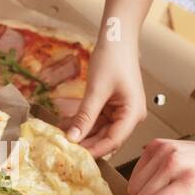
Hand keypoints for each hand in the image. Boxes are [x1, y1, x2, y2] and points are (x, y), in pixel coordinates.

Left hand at [64, 38, 145, 158]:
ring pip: (99, 131)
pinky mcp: (112, 106)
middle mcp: (130, 116)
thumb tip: (73, 138)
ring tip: (61, 138)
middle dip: (86, 143)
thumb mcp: (96, 89)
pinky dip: (83, 123)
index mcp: (133, 113)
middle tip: (64, 150)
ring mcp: (121, 111)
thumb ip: (85, 116)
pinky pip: (96, 120)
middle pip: (107, 138)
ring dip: (82, 134)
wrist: (116, 37)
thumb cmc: (113, 58)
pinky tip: (66, 126)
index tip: (74, 157)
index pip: (113, 141)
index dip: (94, 150)